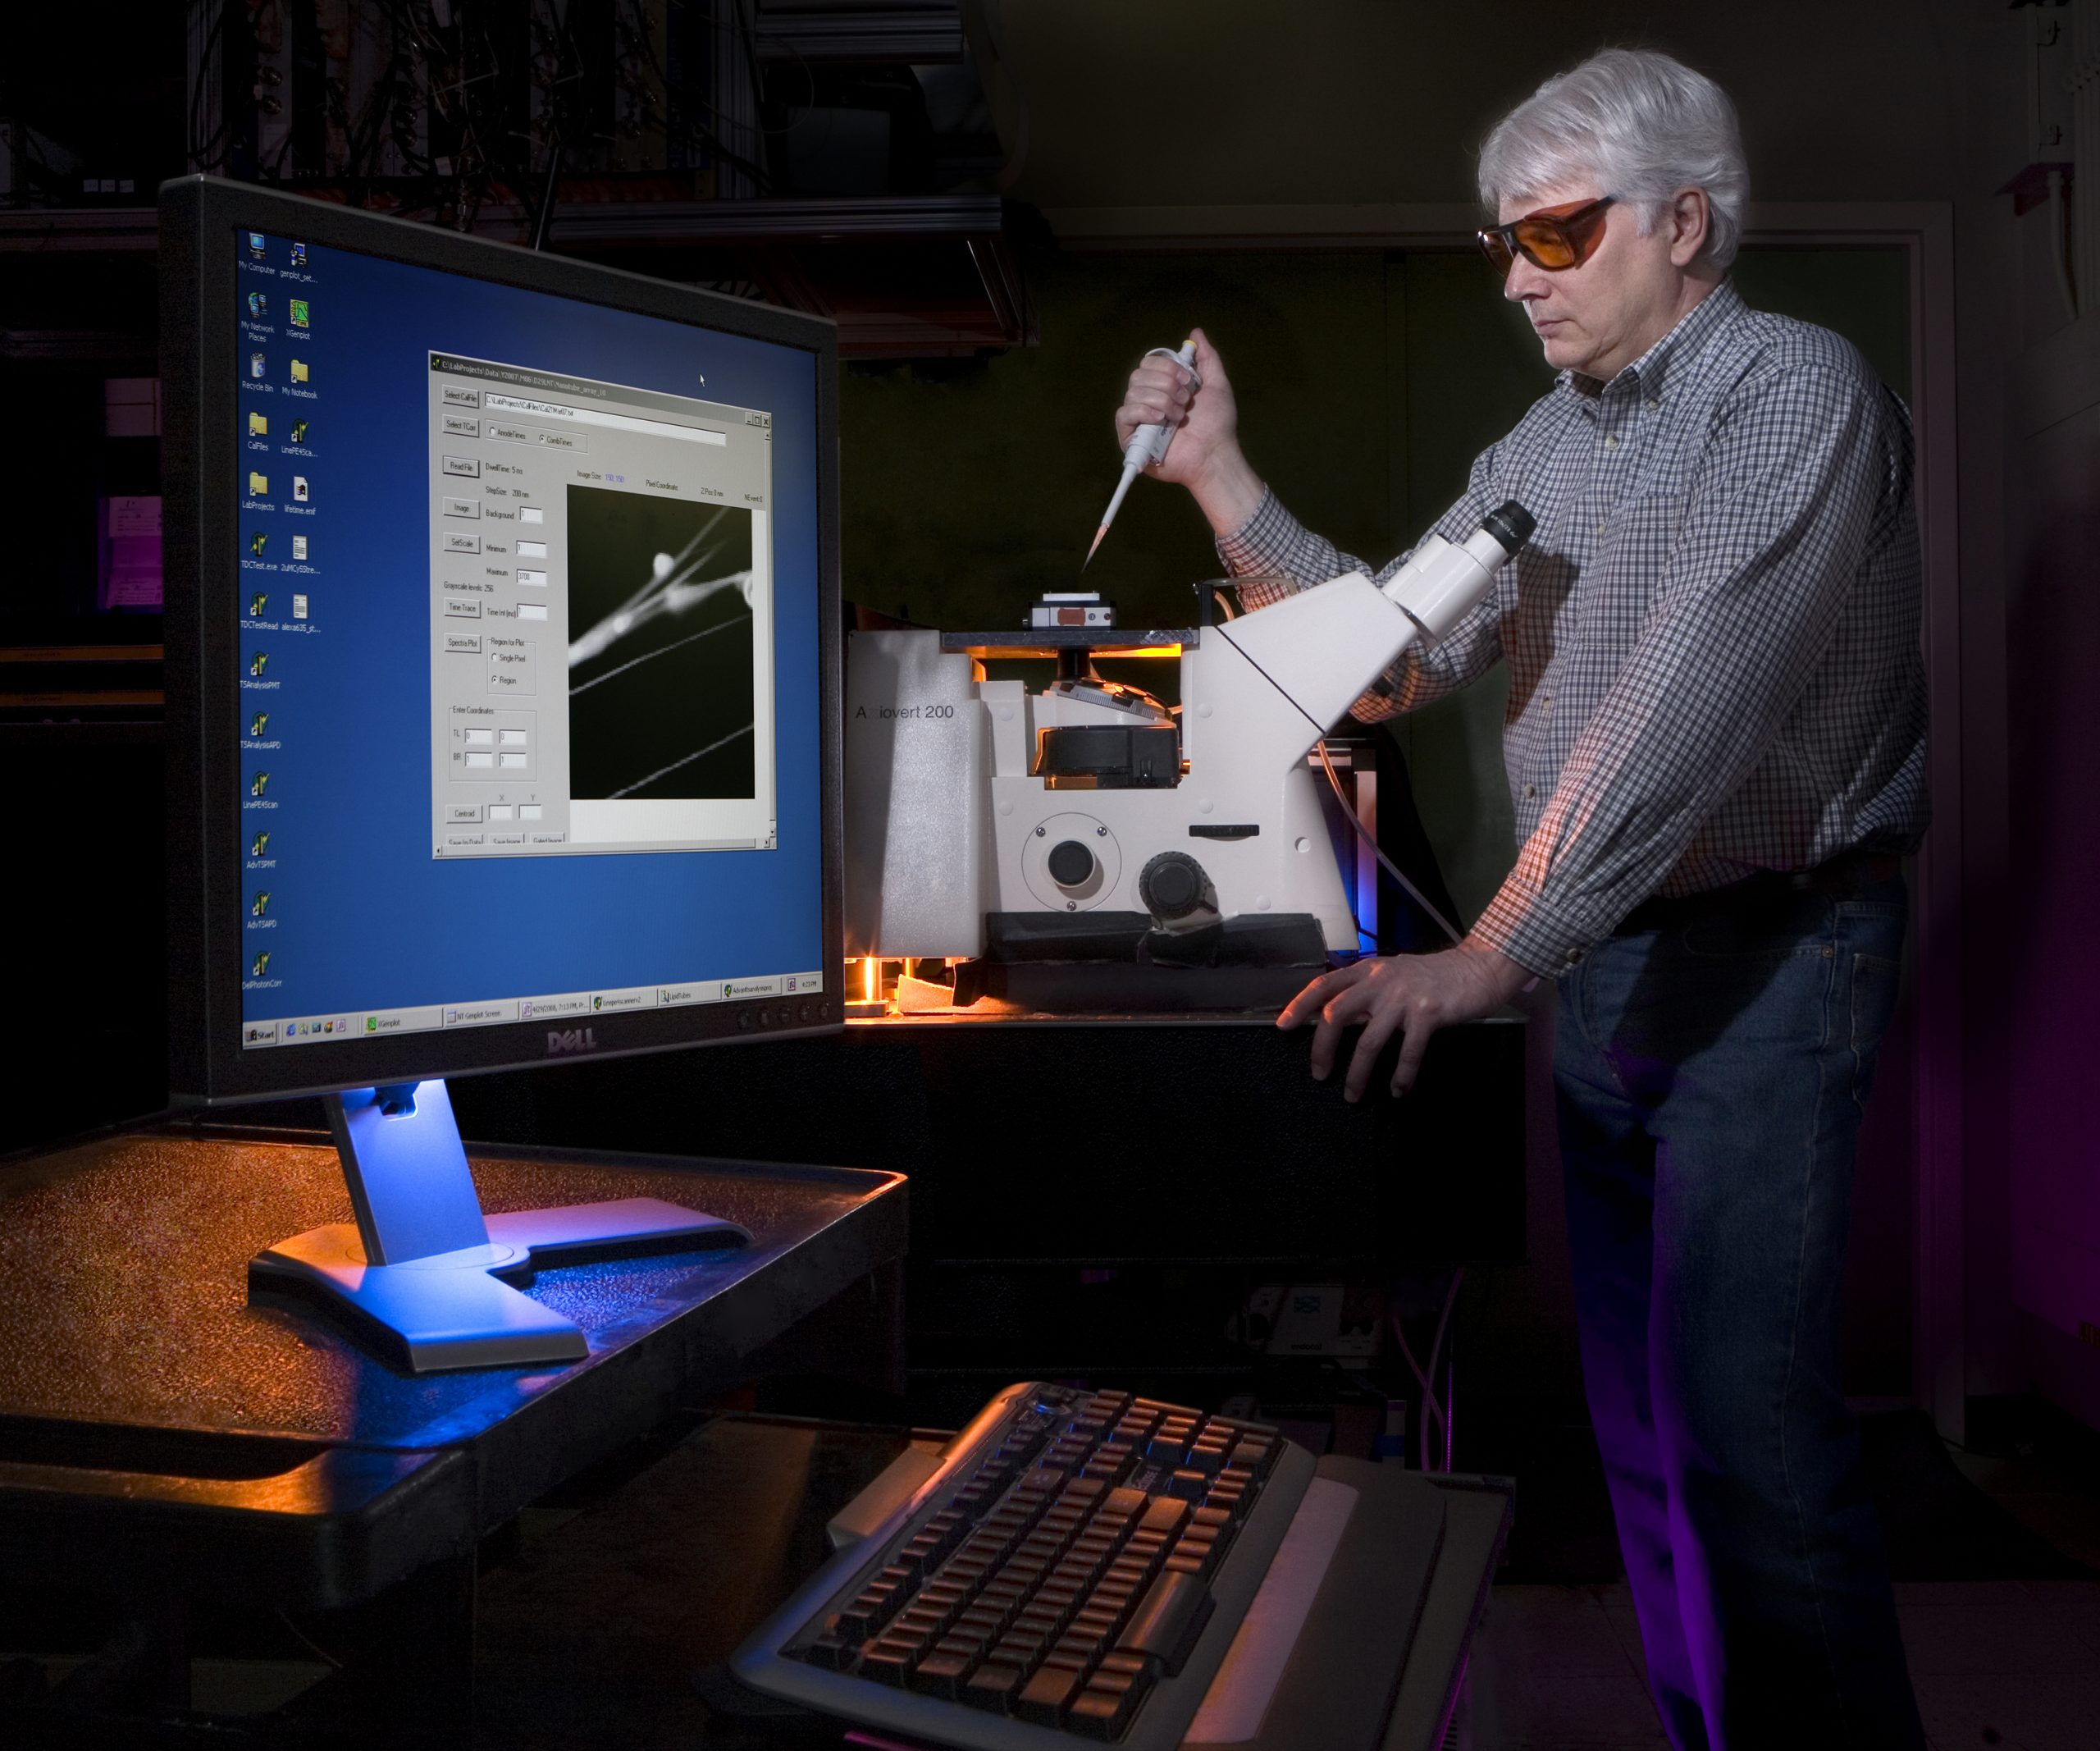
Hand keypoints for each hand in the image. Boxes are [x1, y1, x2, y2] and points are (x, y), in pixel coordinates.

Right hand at [1111, 328, 1263, 534]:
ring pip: (1133, 392)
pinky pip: (1124, 413)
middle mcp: (1148, 400)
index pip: (1148, 363)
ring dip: (1161, 401)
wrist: (1214, 452)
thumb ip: (1206, 357)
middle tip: (1184, 400)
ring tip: (1178, 417)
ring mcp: (1138, 419)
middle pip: (1138, 374)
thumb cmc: (1217, 424)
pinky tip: (1161, 420)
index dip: (1166, 367)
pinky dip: (1144, 411)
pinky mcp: (1130, 438)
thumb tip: (1196, 333)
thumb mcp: (1216, 383)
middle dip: (1165, 384)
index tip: (1187, 380)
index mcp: (1163, 387)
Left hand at [1277, 940, 1533, 1101]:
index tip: (1283, 1026)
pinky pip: (1408, 1052)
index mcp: (1369, 970)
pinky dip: (1401, 1076)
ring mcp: (1404, 997)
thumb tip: (1337, 1014)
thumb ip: (1367, 989)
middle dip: (1321, 1048)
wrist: (1478, 968)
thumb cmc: (1434, 975)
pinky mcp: (1428, 1013)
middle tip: (1319, 1073)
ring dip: (1357, 1073)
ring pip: (1368, 1041)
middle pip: (1336, 1015)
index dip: (1300, 1005)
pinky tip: (1397, 1090)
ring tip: (1352, 1094)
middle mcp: (1381, 981)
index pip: (1324, 985)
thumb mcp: (1393, 972)